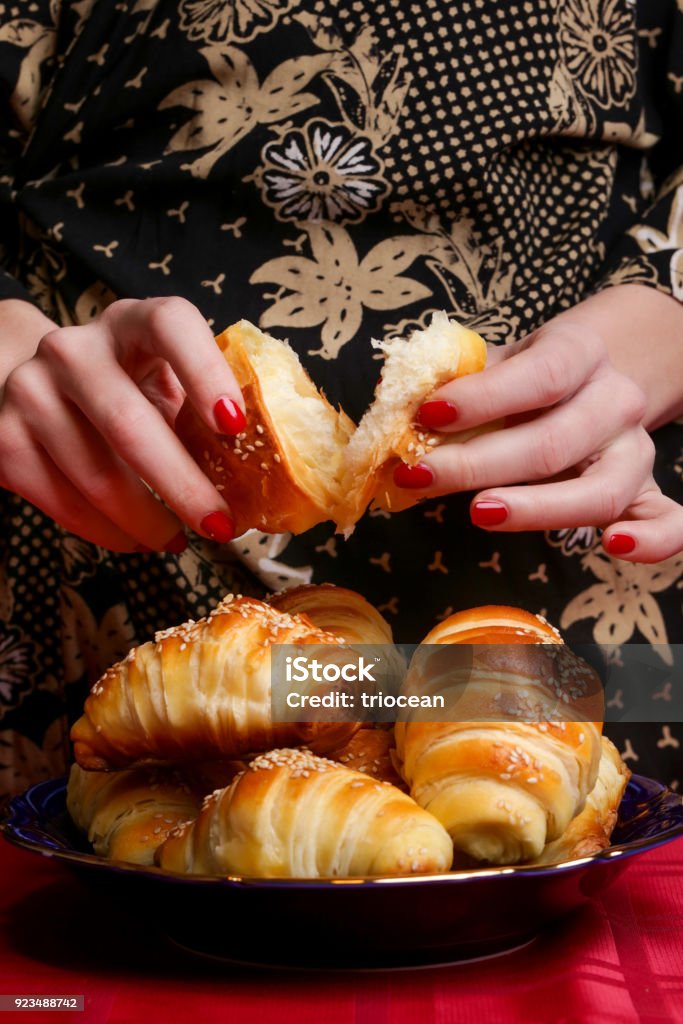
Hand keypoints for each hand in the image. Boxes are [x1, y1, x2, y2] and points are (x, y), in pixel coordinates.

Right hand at [0, 297, 244, 550]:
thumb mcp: (165, 379)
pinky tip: (136, 539)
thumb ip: (203, 406)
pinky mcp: (5, 438)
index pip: (170, 326)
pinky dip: (107, 531)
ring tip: (178, 540)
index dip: (205, 372)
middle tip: (220, 525)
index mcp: (131, 323)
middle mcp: (74, 349)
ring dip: (146, 521)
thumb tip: (268, 466)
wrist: (38, 385)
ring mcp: (31, 391)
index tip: (236, 426)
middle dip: (182, 485)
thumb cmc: (127, 387)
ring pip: (95, 473)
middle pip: (129, 422)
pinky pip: (62, 500)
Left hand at [394, 290, 682, 562]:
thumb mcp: (501, 359)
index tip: (427, 415)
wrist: (600, 370)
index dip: (483, 397)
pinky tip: (614, 547)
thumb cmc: (533, 373)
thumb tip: (391, 409)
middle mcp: (615, 400)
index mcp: (579, 354)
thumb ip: (456, 382)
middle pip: (555, 442)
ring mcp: (634, 449)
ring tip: (479, 514)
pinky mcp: (646, 491)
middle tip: (420, 477)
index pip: (537, 376)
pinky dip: (653, 541)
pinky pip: (667, 522)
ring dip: (537, 509)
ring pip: (601, 489)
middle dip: (479, 464)